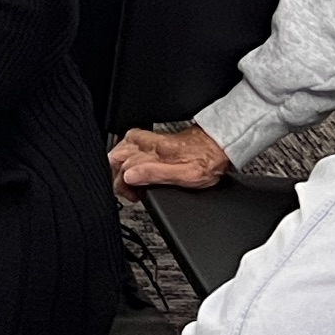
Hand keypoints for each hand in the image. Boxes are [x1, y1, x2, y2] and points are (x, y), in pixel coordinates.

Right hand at [112, 122, 232, 194]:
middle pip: (116, 156)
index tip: (133, 195)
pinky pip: (129, 144)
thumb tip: (129, 177)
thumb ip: (155, 175)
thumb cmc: (207, 162)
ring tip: (130, 181)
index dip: (124, 185)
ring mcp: (149, 139)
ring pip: (120, 149)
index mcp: (154, 154)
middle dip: (116, 176)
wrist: (218, 146)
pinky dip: (126, 156)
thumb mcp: (186, 176)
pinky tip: (134, 165)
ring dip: (120, 166)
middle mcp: (148, 144)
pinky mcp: (153, 139)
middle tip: (129, 190)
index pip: (123, 168)